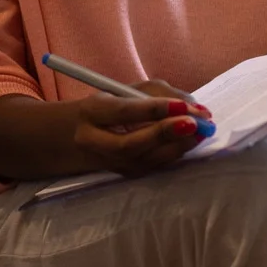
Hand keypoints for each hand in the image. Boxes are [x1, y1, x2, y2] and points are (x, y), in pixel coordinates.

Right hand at [0, 81, 212, 181]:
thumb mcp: (117, 92)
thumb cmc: (100, 110)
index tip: (184, 107)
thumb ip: (152, 94)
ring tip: (203, 130)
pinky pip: (152, 166)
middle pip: (132, 144)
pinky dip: (175, 154)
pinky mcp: (122, 174)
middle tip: (197, 122)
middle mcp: (94, 142)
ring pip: (146, 160)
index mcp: (89, 114)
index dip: (154, 110)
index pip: (122, 112)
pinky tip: (192, 141)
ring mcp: (108, 163)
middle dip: (167, 134)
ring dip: (179, 146)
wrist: (63, 140)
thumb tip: (191, 105)